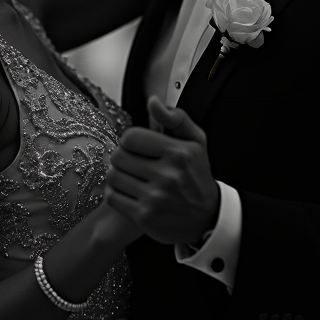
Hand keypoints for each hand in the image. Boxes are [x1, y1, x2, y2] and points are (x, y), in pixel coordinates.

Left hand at [104, 97, 218, 244]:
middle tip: (132, 163)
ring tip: (130, 177)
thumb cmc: (197, 176)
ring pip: (113, 176)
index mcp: (179, 153)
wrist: (207, 217)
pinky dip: (115, 194)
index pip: (131, 137)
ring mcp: (155, 198)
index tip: (138, 148)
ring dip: (117, 176)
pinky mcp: (144, 216)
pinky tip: (128, 193)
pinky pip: (112, 197)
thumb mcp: (196, 142)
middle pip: (118, 156)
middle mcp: (168, 176)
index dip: (130, 141)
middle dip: (122, 158)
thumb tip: (153, 102)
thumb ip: (176, 118)